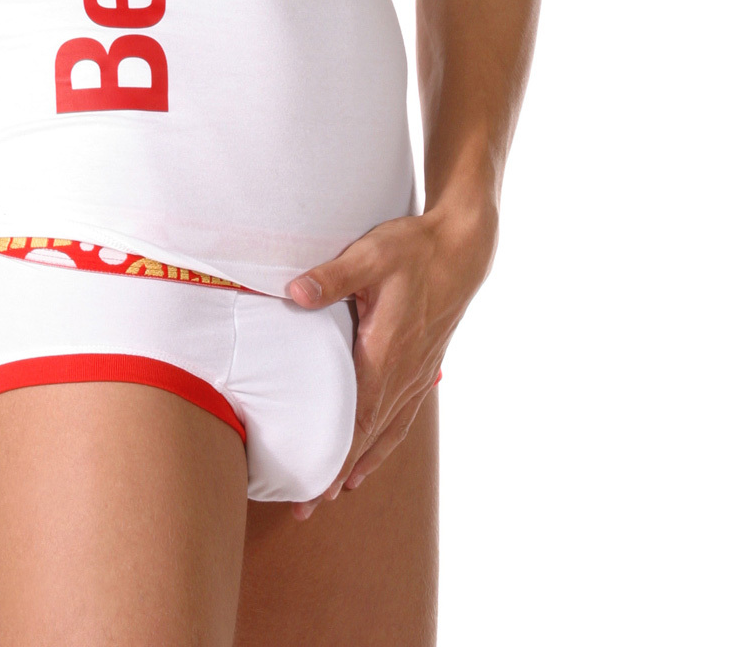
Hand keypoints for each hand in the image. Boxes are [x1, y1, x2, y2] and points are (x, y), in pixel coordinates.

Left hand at [285, 199, 497, 518]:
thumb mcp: (371, 255)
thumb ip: (332, 277)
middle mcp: (404, 373)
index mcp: (387, 352)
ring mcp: (417, 373)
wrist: (462, 249)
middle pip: (369, 436)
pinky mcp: (423, 366)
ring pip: (387, 431)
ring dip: (360, 463)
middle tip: (307, 507)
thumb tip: (294, 292)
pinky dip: (383, 441)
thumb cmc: (414, 249)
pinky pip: (402, 415)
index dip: (336, 458)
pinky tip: (373, 451)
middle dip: (337, 474)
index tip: (314, 490)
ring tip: (336, 492)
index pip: (358, 419)